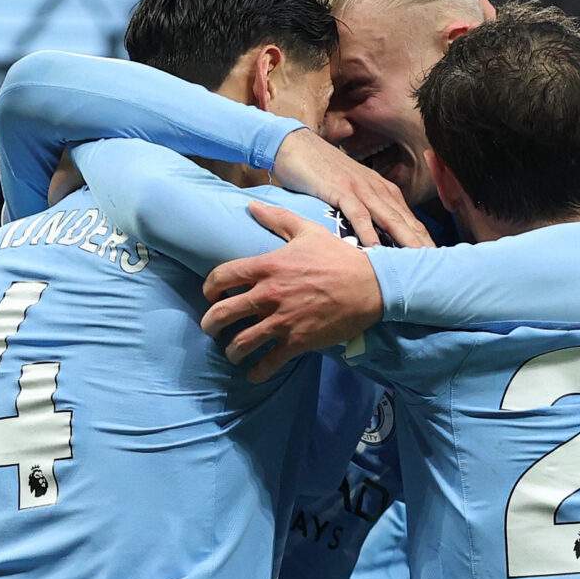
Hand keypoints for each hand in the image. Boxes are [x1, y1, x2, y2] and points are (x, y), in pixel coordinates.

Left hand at [201, 201, 383, 381]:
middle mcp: (268, 295)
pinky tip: (254, 373)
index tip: (211, 296)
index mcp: (267, 266)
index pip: (220, 277)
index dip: (208, 289)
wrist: (371, 285)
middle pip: (221, 314)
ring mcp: (282, 321)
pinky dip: (257, 372)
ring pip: (241, 343)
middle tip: (211, 328)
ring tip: (233, 353)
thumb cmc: (338, 256)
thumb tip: (251, 205)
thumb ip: (277, 219)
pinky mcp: (298, 342)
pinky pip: (269, 363)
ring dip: (232, 351)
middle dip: (210, 324)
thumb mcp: (307, 230)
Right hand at [273, 128, 432, 247]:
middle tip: (439, 267)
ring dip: (405, 240)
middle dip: (423, 244)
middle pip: (406, 222)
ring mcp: (360, 188)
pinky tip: (375, 248)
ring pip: (389, 218)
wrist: (297, 145)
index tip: (437, 261)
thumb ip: (366, 210)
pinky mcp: (340, 189)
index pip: (410, 220)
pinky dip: (368, 231)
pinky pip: (358, 213)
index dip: (425, 240)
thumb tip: (375, 237)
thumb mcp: (351, 191)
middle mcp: (377, 189)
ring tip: (418, 261)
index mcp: (383, 190)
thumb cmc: (323, 172)